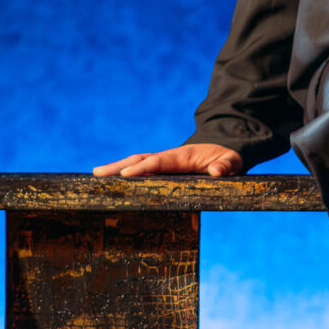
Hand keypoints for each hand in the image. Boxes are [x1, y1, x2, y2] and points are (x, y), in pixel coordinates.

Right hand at [93, 143, 244, 178]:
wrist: (224, 148)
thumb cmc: (228, 157)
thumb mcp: (232, 161)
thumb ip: (226, 166)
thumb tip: (216, 171)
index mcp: (183, 157)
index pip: (159, 162)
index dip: (142, 168)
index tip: (125, 174)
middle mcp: (169, 157)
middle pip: (140, 160)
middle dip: (119, 166)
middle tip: (98, 174)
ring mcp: (164, 161)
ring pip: (137, 162)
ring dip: (117, 167)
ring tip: (96, 175)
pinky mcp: (162, 167)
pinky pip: (141, 168)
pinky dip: (125, 171)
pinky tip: (111, 179)